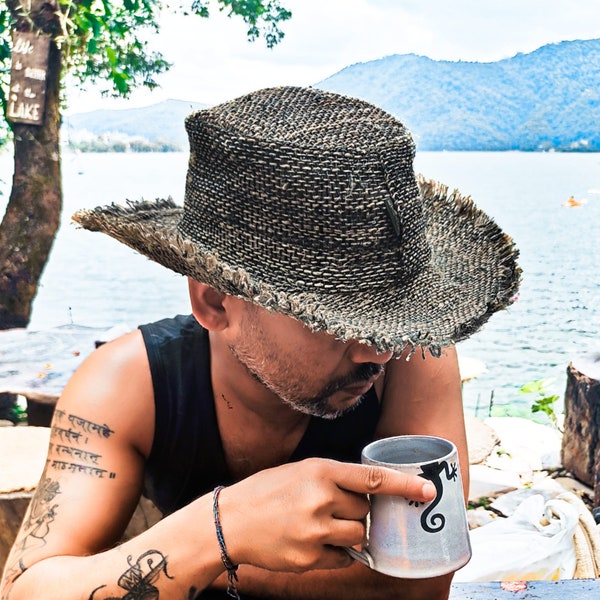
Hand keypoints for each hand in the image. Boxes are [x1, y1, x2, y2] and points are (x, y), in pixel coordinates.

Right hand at [214, 457, 435, 572]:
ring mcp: (315, 531)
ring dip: (349, 531)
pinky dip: (336, 551)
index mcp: (319, 471)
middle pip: (366, 509)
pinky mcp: (309, 558)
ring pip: (358, 534)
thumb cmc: (265, 492)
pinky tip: (313, 541)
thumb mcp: (299, 471)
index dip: (403, 484)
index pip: (372, 478)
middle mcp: (320, 499)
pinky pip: (342, 557)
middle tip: (333, 506)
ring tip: (322, 524)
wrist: (228, 522)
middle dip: (357, 509)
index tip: (427, 489)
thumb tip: (366, 490)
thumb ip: (332, 478)